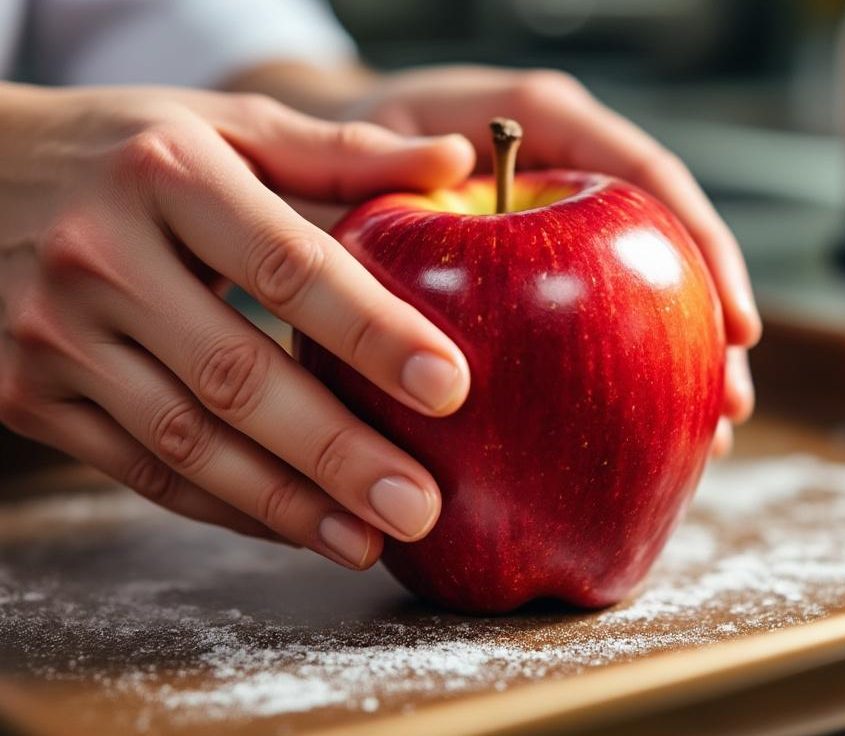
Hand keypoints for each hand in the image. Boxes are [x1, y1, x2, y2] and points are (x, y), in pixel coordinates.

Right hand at [0, 83, 477, 568]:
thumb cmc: (124, 152)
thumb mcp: (223, 128)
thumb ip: (339, 151)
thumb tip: (457, 163)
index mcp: (164, 173)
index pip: (287, 264)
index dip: (371, 331)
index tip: (450, 385)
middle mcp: (98, 255)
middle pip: (235, 373)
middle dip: (335, 451)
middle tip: (419, 504)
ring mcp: (51, 335)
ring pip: (185, 440)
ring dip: (285, 503)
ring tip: (369, 540)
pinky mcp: (26, 396)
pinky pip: (141, 470)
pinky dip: (225, 506)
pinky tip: (295, 527)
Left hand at [344, 66, 760, 455]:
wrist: (322, 160)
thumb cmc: (343, 144)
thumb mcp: (357, 140)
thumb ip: (395, 155)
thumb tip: (456, 163)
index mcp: (547, 120)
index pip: (648, 173)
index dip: (703, 246)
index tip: (737, 323)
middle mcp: (571, 172)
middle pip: (667, 245)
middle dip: (708, 329)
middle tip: (730, 409)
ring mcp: (564, 233)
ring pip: (643, 297)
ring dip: (676, 369)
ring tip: (706, 440)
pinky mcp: (548, 283)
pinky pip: (598, 327)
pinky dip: (620, 382)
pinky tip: (639, 437)